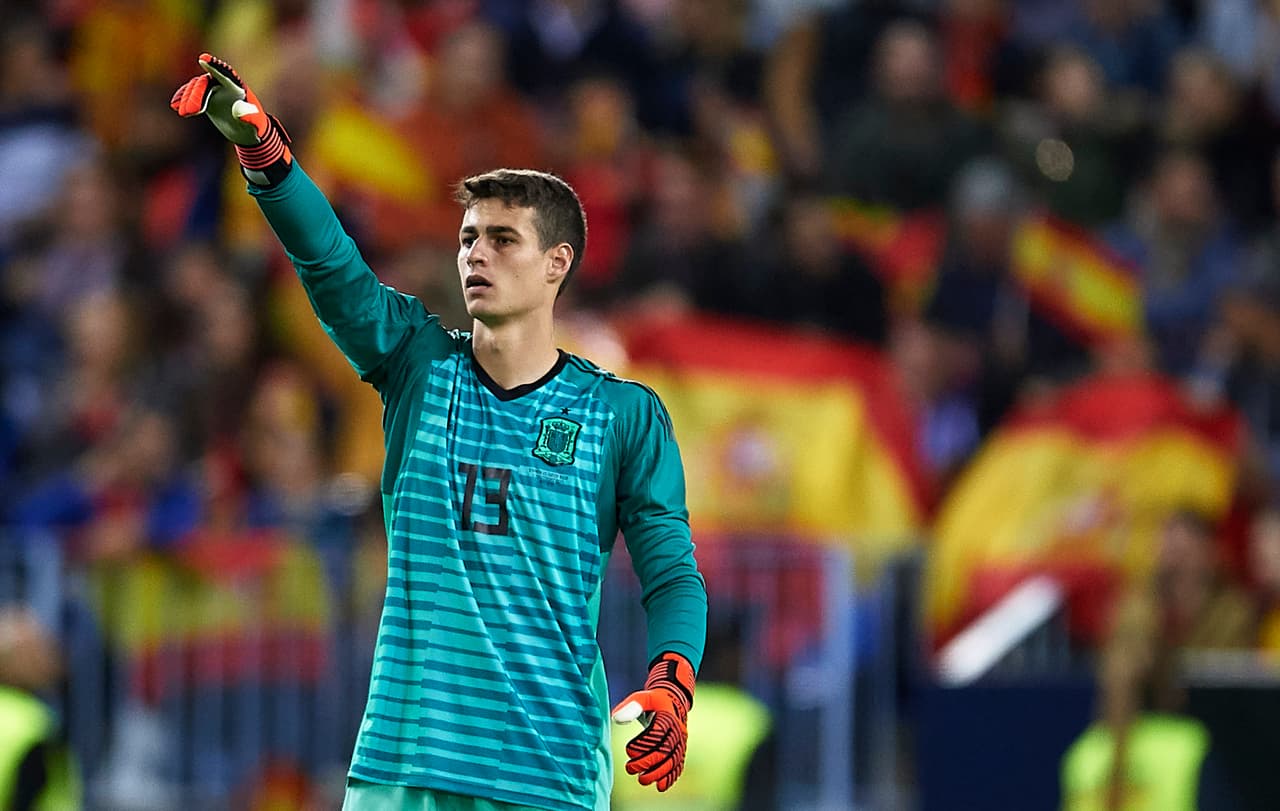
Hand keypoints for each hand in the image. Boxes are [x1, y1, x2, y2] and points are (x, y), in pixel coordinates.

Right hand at [170, 53, 269, 144]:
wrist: (247, 133)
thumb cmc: (255, 128)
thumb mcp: (255, 125)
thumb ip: (250, 118)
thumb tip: (239, 112)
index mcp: (237, 88)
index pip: (225, 73)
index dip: (215, 65)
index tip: (203, 59)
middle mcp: (224, 85)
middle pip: (205, 83)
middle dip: (196, 95)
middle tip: (189, 112)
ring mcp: (213, 91)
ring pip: (196, 88)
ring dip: (188, 99)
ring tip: (184, 113)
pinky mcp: (206, 98)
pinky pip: (191, 95)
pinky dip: (183, 99)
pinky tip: (175, 106)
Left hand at [610, 651, 694, 791]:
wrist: (672, 701)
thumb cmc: (652, 701)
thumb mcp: (641, 698)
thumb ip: (630, 706)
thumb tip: (616, 719)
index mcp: (667, 716)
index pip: (657, 733)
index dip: (643, 743)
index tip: (629, 751)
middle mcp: (677, 730)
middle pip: (665, 750)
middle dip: (648, 762)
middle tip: (630, 769)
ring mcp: (681, 741)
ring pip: (673, 760)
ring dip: (658, 773)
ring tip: (642, 780)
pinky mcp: (680, 750)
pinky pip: (678, 765)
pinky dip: (670, 777)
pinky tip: (660, 787)